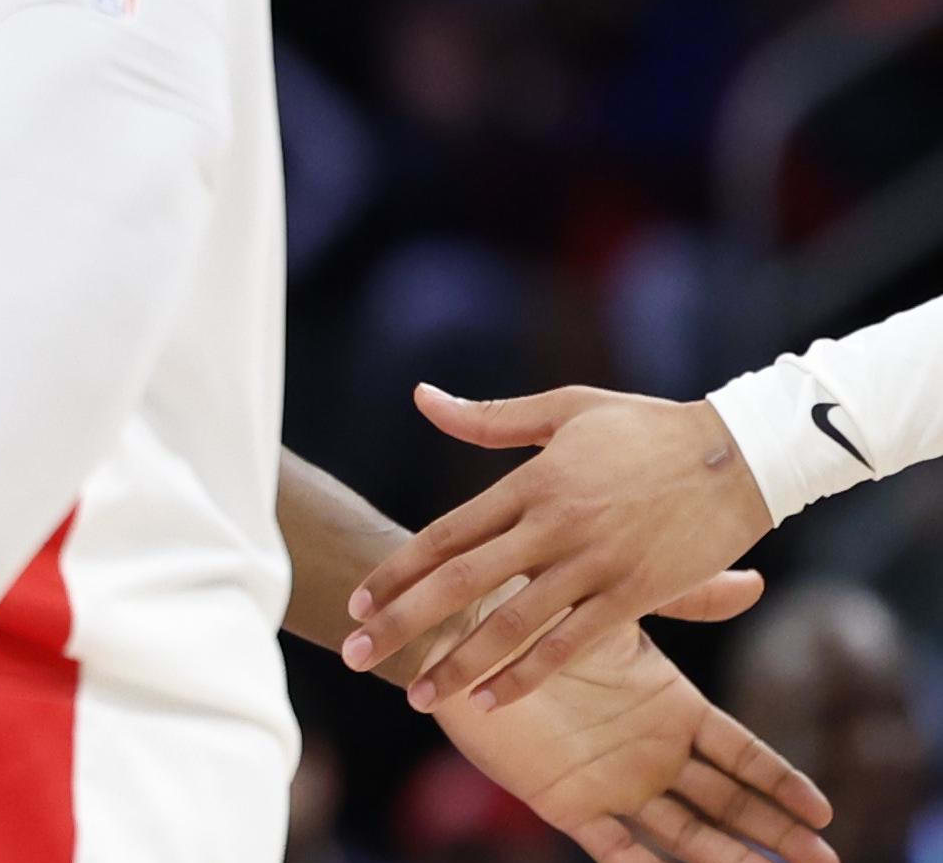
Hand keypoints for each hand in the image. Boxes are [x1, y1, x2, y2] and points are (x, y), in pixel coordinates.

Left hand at [341, 383, 775, 710]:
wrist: (741, 453)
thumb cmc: (648, 427)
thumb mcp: (564, 410)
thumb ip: (489, 417)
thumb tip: (421, 397)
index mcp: (531, 483)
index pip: (447, 534)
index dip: (399, 570)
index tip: (359, 600)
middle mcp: (553, 526)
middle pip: (461, 581)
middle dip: (405, 621)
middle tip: (358, 653)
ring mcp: (594, 564)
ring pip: (511, 623)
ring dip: (460, 663)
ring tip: (418, 696)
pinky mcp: (636, 594)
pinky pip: (572, 643)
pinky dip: (528, 674)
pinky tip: (490, 700)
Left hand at [428, 625, 832, 862]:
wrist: (463, 635)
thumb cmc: (540, 611)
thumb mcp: (621, 610)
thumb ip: (685, 601)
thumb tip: (755, 580)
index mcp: (672, 713)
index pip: (741, 756)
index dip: (780, 784)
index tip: (821, 811)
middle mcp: (651, 755)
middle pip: (726, 804)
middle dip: (771, 833)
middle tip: (822, 861)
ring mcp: (613, 781)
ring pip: (681, 833)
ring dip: (722, 857)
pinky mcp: (566, 802)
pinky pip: (610, 845)